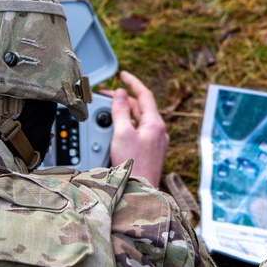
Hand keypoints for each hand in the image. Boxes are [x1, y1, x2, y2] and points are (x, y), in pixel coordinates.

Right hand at [103, 71, 168, 187]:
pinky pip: (138, 132)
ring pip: (139, 121)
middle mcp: (158, 132)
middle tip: (107, 96)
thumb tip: (120, 93)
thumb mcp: (122, 133)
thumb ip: (121, 111)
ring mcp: (155, 142)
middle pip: (141, 108)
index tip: (123, 74)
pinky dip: (127, 127)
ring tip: (108, 114)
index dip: (133, 82)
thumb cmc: (133, 165)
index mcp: (155, 123)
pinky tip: (117, 132)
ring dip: (124, 114)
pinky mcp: (150, 152)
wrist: (140, 191)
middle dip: (124, 100)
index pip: (145, 95)